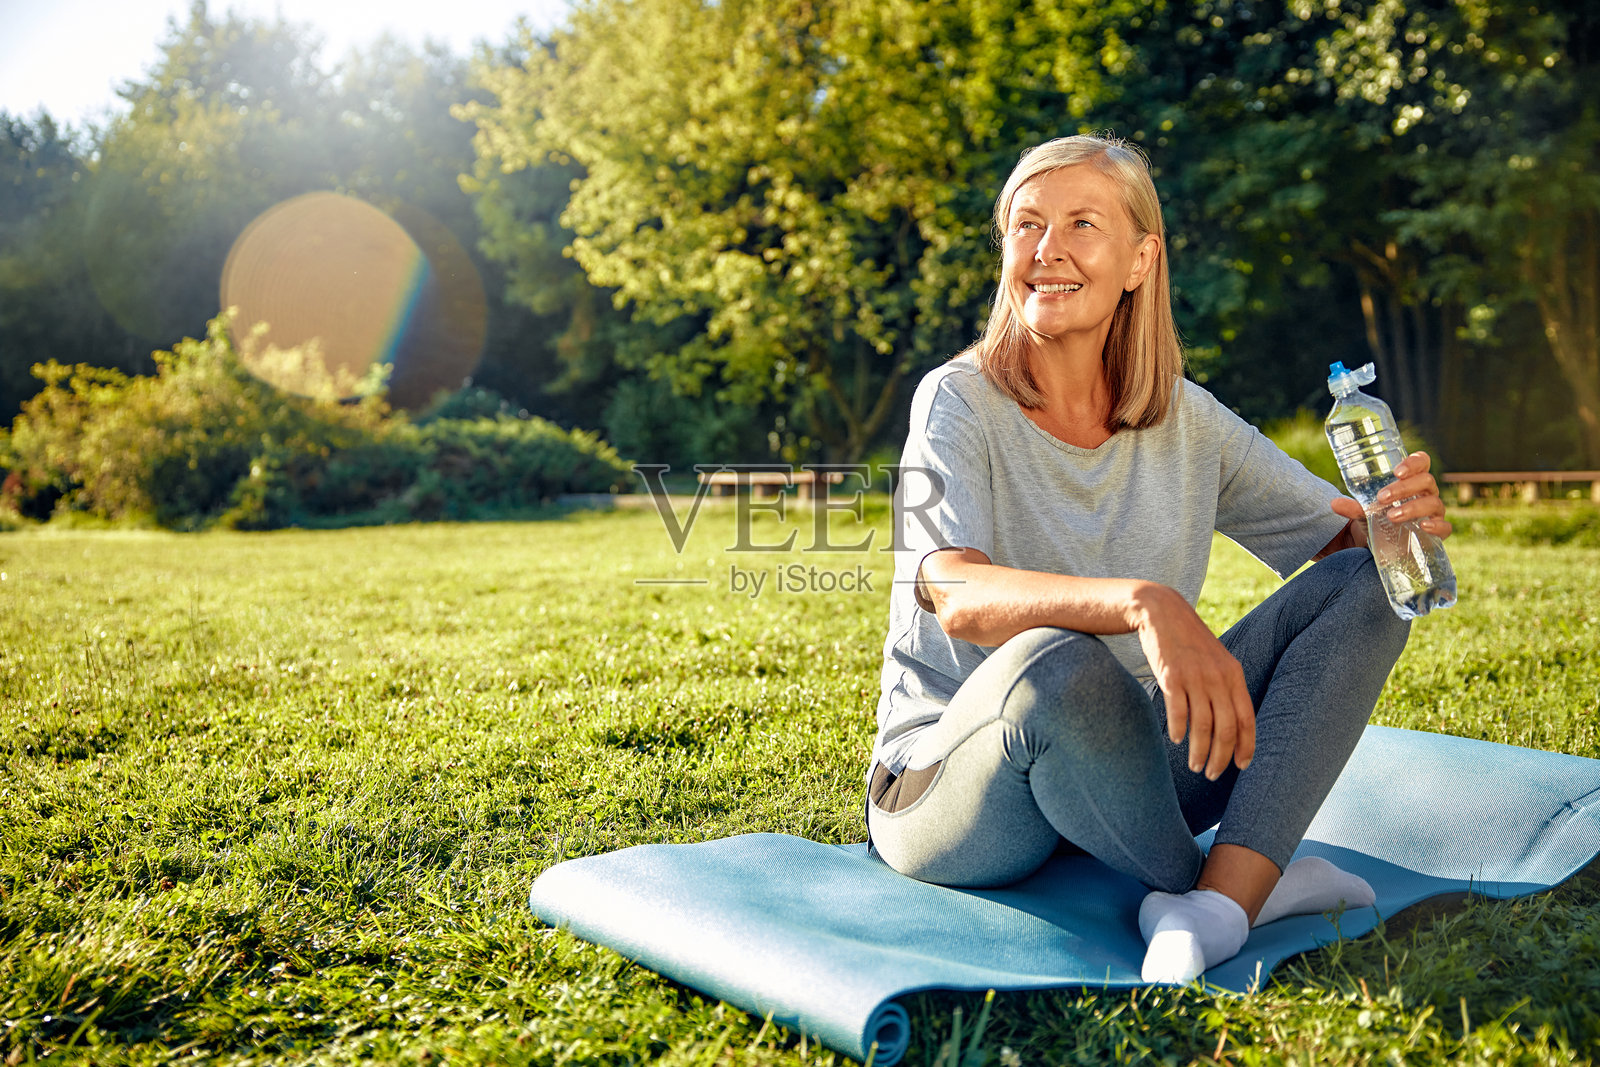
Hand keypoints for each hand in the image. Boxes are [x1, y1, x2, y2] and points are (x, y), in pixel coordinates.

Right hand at [1128, 583, 1254, 780]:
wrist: (1161, 612)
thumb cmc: (1189, 642)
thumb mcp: (1216, 660)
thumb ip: (1225, 687)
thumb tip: (1231, 724)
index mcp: (1234, 675)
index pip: (1246, 719)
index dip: (1246, 746)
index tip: (1241, 766)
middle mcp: (1218, 677)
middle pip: (1225, 728)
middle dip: (1220, 757)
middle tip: (1211, 774)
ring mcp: (1194, 676)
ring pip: (1202, 726)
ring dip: (1199, 751)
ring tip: (1195, 766)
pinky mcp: (1171, 676)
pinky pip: (1178, 712)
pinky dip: (1179, 730)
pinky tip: (1177, 740)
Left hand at [1327, 451, 1452, 545]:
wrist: (1381, 547)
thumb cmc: (1376, 520)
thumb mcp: (1362, 513)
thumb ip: (1351, 507)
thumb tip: (1334, 504)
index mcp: (1412, 482)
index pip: (1422, 462)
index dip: (1414, 462)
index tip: (1396, 471)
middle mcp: (1426, 494)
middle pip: (1426, 481)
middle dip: (1404, 488)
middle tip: (1382, 497)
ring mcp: (1433, 514)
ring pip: (1434, 503)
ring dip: (1413, 507)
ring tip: (1392, 516)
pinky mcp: (1436, 534)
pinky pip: (1445, 528)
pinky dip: (1437, 526)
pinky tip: (1424, 526)